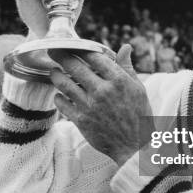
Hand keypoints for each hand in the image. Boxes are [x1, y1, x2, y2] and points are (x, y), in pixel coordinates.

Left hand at [49, 45, 153, 166]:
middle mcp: (103, 91)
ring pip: (64, 84)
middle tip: (54, 51)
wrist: (133, 146)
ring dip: (56, 75)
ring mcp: (90, 106)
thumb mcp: (138, 89)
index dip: (82, 48)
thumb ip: (127, 67)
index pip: (94, 57)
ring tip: (53, 71)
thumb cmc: (139, 115)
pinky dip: (59, 97)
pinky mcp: (81, 120)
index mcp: (119, 81)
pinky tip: (60, 94)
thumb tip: (125, 47)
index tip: (74, 45)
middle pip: (75, 67)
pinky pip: (63, 104)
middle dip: (62, 56)